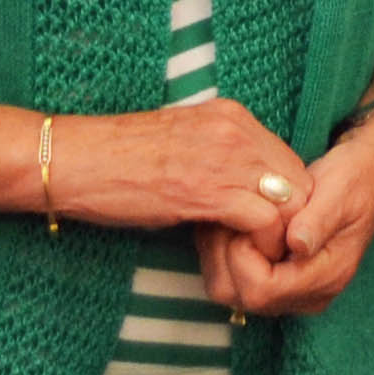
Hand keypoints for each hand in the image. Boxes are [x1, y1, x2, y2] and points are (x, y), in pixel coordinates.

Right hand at [54, 101, 309, 251]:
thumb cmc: (119, 159)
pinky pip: (264, 220)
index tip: (265, 228)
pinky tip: (239, 259)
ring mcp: (225, 157)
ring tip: (255, 258)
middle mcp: (236, 130)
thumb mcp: (183, 144)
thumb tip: (246, 192)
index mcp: (231, 115)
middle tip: (268, 250)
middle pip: (299, 179)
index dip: (286, 200)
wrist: (75, 160)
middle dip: (291, 221)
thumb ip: (221, 158)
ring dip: (278, 238)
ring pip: (290, 201)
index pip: (288, 160)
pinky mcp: (209, 190)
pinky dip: (260, 246)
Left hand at [210, 120, 373, 318]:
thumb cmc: (355, 178)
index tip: (249, 219)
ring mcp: (295, 292)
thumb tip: (298, 244)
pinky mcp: (282, 281)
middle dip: (226, 256)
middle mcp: (311, 294)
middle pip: (242, 298)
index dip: (243, 257)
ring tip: (232, 218)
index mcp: (328, 275)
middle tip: (234, 216)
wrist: (368, 175)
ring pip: (232, 292)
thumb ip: (318, 220)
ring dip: (221, 255)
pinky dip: (225, 254)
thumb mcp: (340, 190)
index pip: (263, 290)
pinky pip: (237, 281)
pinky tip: (233, 225)